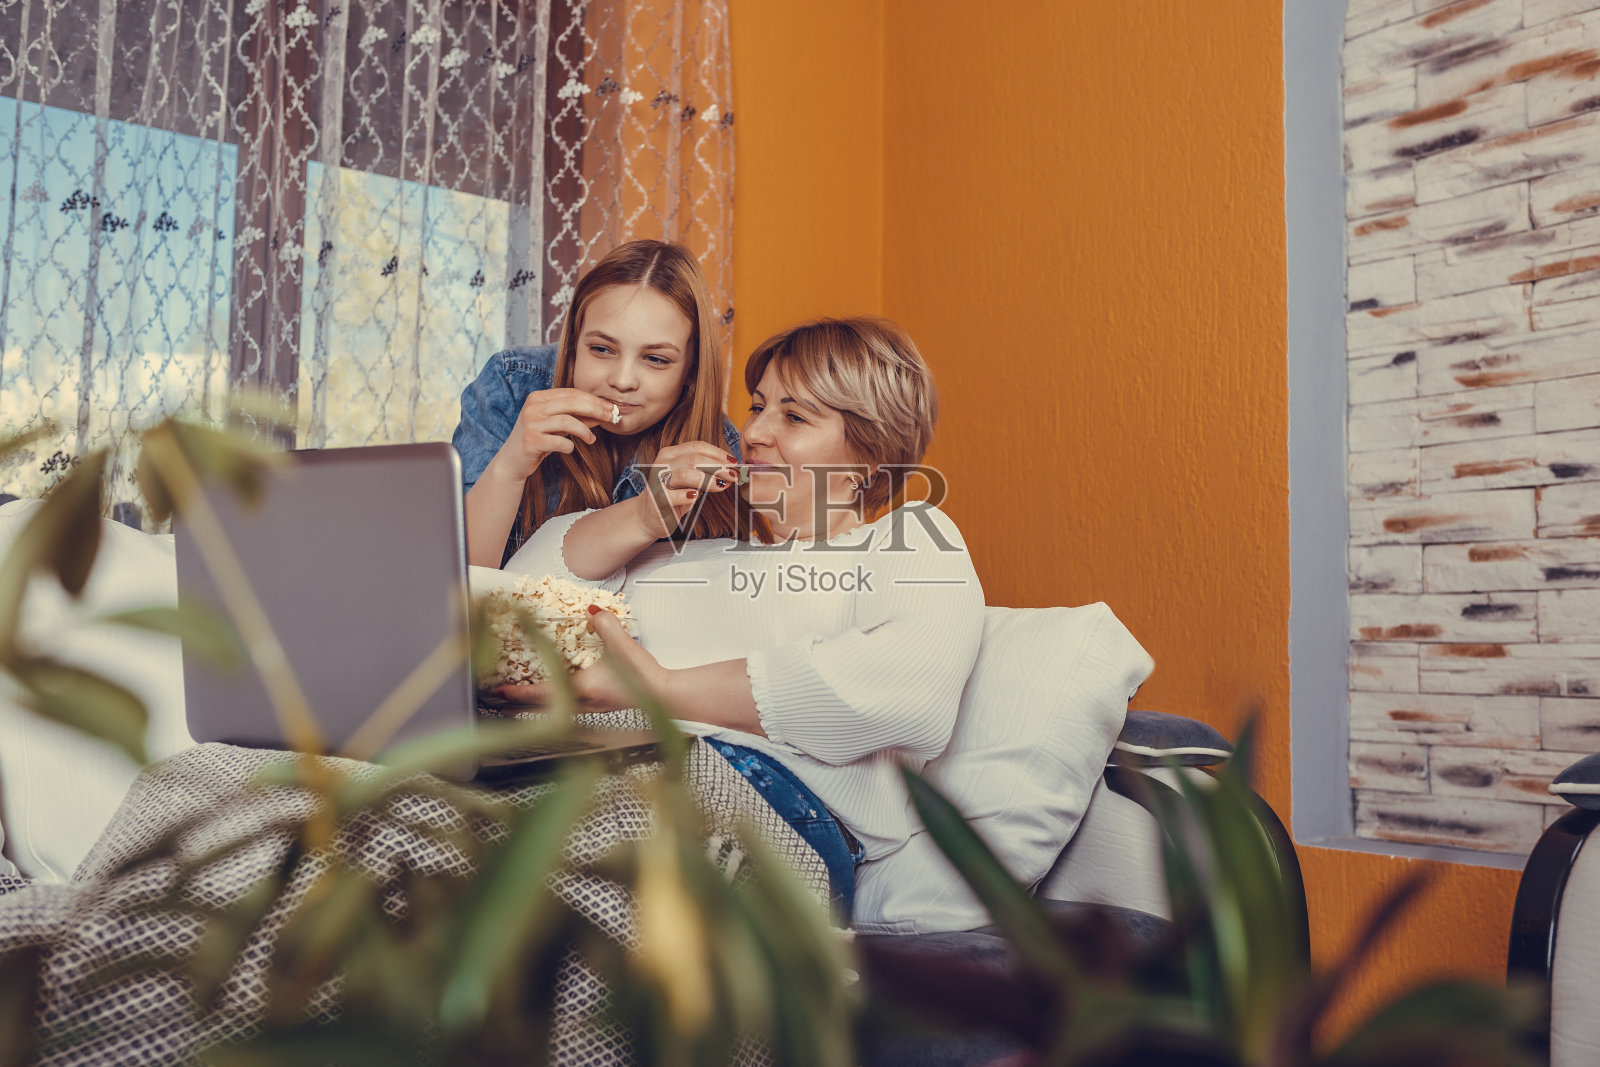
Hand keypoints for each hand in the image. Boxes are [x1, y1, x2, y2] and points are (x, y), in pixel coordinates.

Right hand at [493, 388, 617, 481]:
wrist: (513, 461)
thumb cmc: (538, 440)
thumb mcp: (557, 425)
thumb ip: (577, 417)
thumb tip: (604, 413)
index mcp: (538, 397)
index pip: (571, 393)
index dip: (593, 400)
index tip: (610, 407)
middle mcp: (533, 407)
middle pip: (571, 403)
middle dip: (594, 409)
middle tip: (610, 417)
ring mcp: (531, 424)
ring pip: (566, 421)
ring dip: (584, 430)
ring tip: (592, 439)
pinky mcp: (531, 442)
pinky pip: (559, 442)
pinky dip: (570, 445)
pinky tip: (572, 448)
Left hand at [497, 606, 667, 712]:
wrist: (665, 695)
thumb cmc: (644, 678)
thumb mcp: (621, 644)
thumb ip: (604, 624)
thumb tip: (591, 611)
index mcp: (582, 689)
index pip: (541, 693)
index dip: (517, 693)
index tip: (500, 691)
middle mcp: (584, 703)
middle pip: (543, 709)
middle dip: (521, 705)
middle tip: (503, 701)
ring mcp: (592, 707)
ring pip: (556, 710)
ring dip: (539, 704)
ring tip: (527, 696)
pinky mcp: (602, 706)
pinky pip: (572, 706)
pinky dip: (558, 701)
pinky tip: (562, 692)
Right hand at [633, 440, 740, 539]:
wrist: (647, 515)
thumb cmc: (672, 495)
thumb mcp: (690, 479)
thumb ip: (706, 472)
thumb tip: (732, 471)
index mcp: (671, 453)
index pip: (698, 447)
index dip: (719, 454)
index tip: (735, 463)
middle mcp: (663, 463)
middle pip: (694, 458)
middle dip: (718, 467)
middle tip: (734, 476)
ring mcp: (658, 481)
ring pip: (685, 474)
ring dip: (707, 480)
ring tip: (722, 486)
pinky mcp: (656, 499)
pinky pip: (673, 496)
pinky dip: (686, 496)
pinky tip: (695, 497)